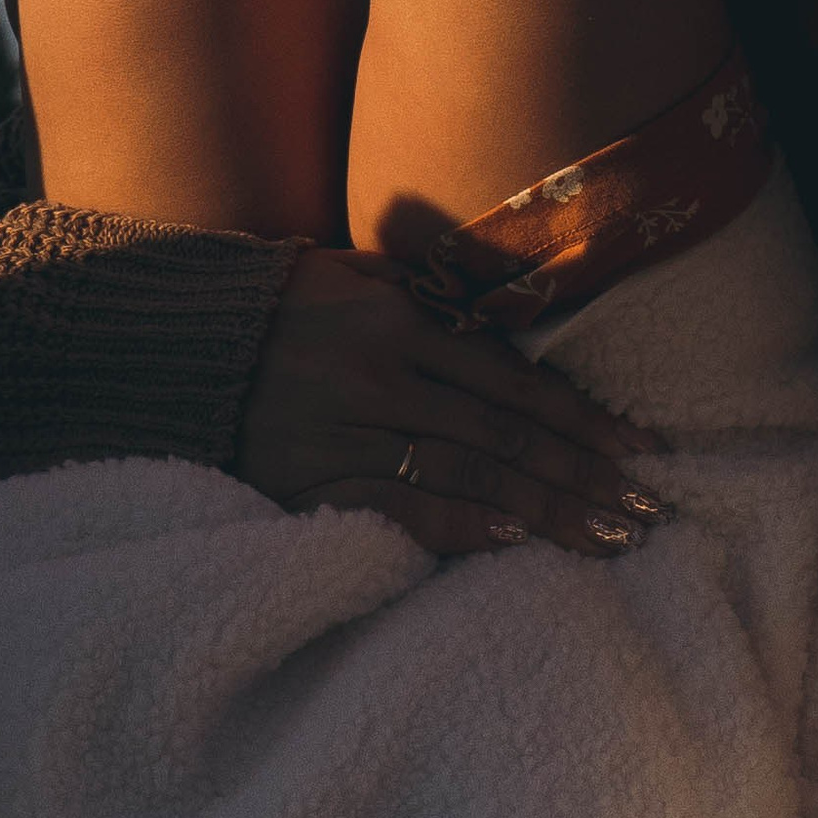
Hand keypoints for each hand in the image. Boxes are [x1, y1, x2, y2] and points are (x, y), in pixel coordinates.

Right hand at [235, 246, 665, 556]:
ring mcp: (344, 435)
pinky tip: (511, 540)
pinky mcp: (310, 484)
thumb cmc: (278, 307)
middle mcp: (380, 379)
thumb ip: (433, 300)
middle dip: (583, 478)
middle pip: (506, 438)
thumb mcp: (356, 276)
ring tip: (604, 538)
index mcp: (399, 322)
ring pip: (466, 478)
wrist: (170, 346)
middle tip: (646, 513)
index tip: (641, 450)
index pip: (514, 382)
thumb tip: (514, 317)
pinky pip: (397, 511)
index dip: (584, 420)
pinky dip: (456, 528)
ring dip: (544, 512)